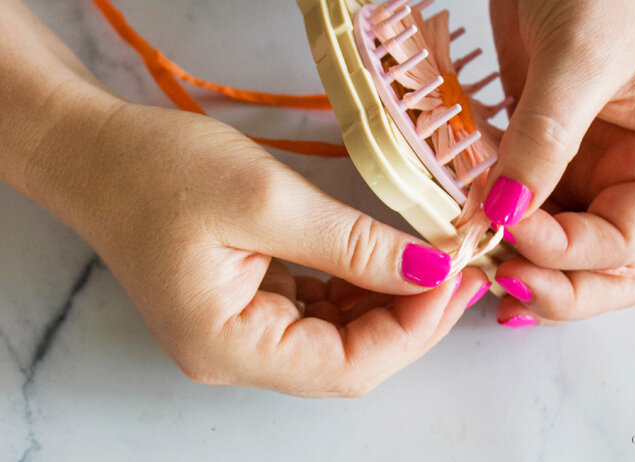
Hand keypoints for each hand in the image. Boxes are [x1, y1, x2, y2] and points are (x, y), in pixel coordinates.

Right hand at [42, 101, 489, 396]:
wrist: (98, 155)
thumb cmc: (159, 171)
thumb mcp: (264, 198)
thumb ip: (351, 243)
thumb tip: (430, 270)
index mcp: (229, 345)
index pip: (345, 367)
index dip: (413, 328)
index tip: (456, 275)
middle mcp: (237, 355)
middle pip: (348, 360)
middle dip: (413, 317)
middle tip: (462, 268)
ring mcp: (245, 333)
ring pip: (341, 338)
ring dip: (393, 302)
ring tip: (438, 260)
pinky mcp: (252, 305)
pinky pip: (322, 311)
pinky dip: (362, 287)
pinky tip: (391, 258)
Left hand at [484, 0, 634, 325]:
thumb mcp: (580, 60)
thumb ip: (545, 140)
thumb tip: (506, 213)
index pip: (625, 244)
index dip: (568, 253)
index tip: (511, 229)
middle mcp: (631, 177)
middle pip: (601, 268)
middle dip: (553, 287)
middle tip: (501, 287)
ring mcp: (585, 173)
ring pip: (558, 252)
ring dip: (520, 267)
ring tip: (479, 271)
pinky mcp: (541, 160)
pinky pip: (523, 214)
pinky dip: (497, 231)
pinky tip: (472, 237)